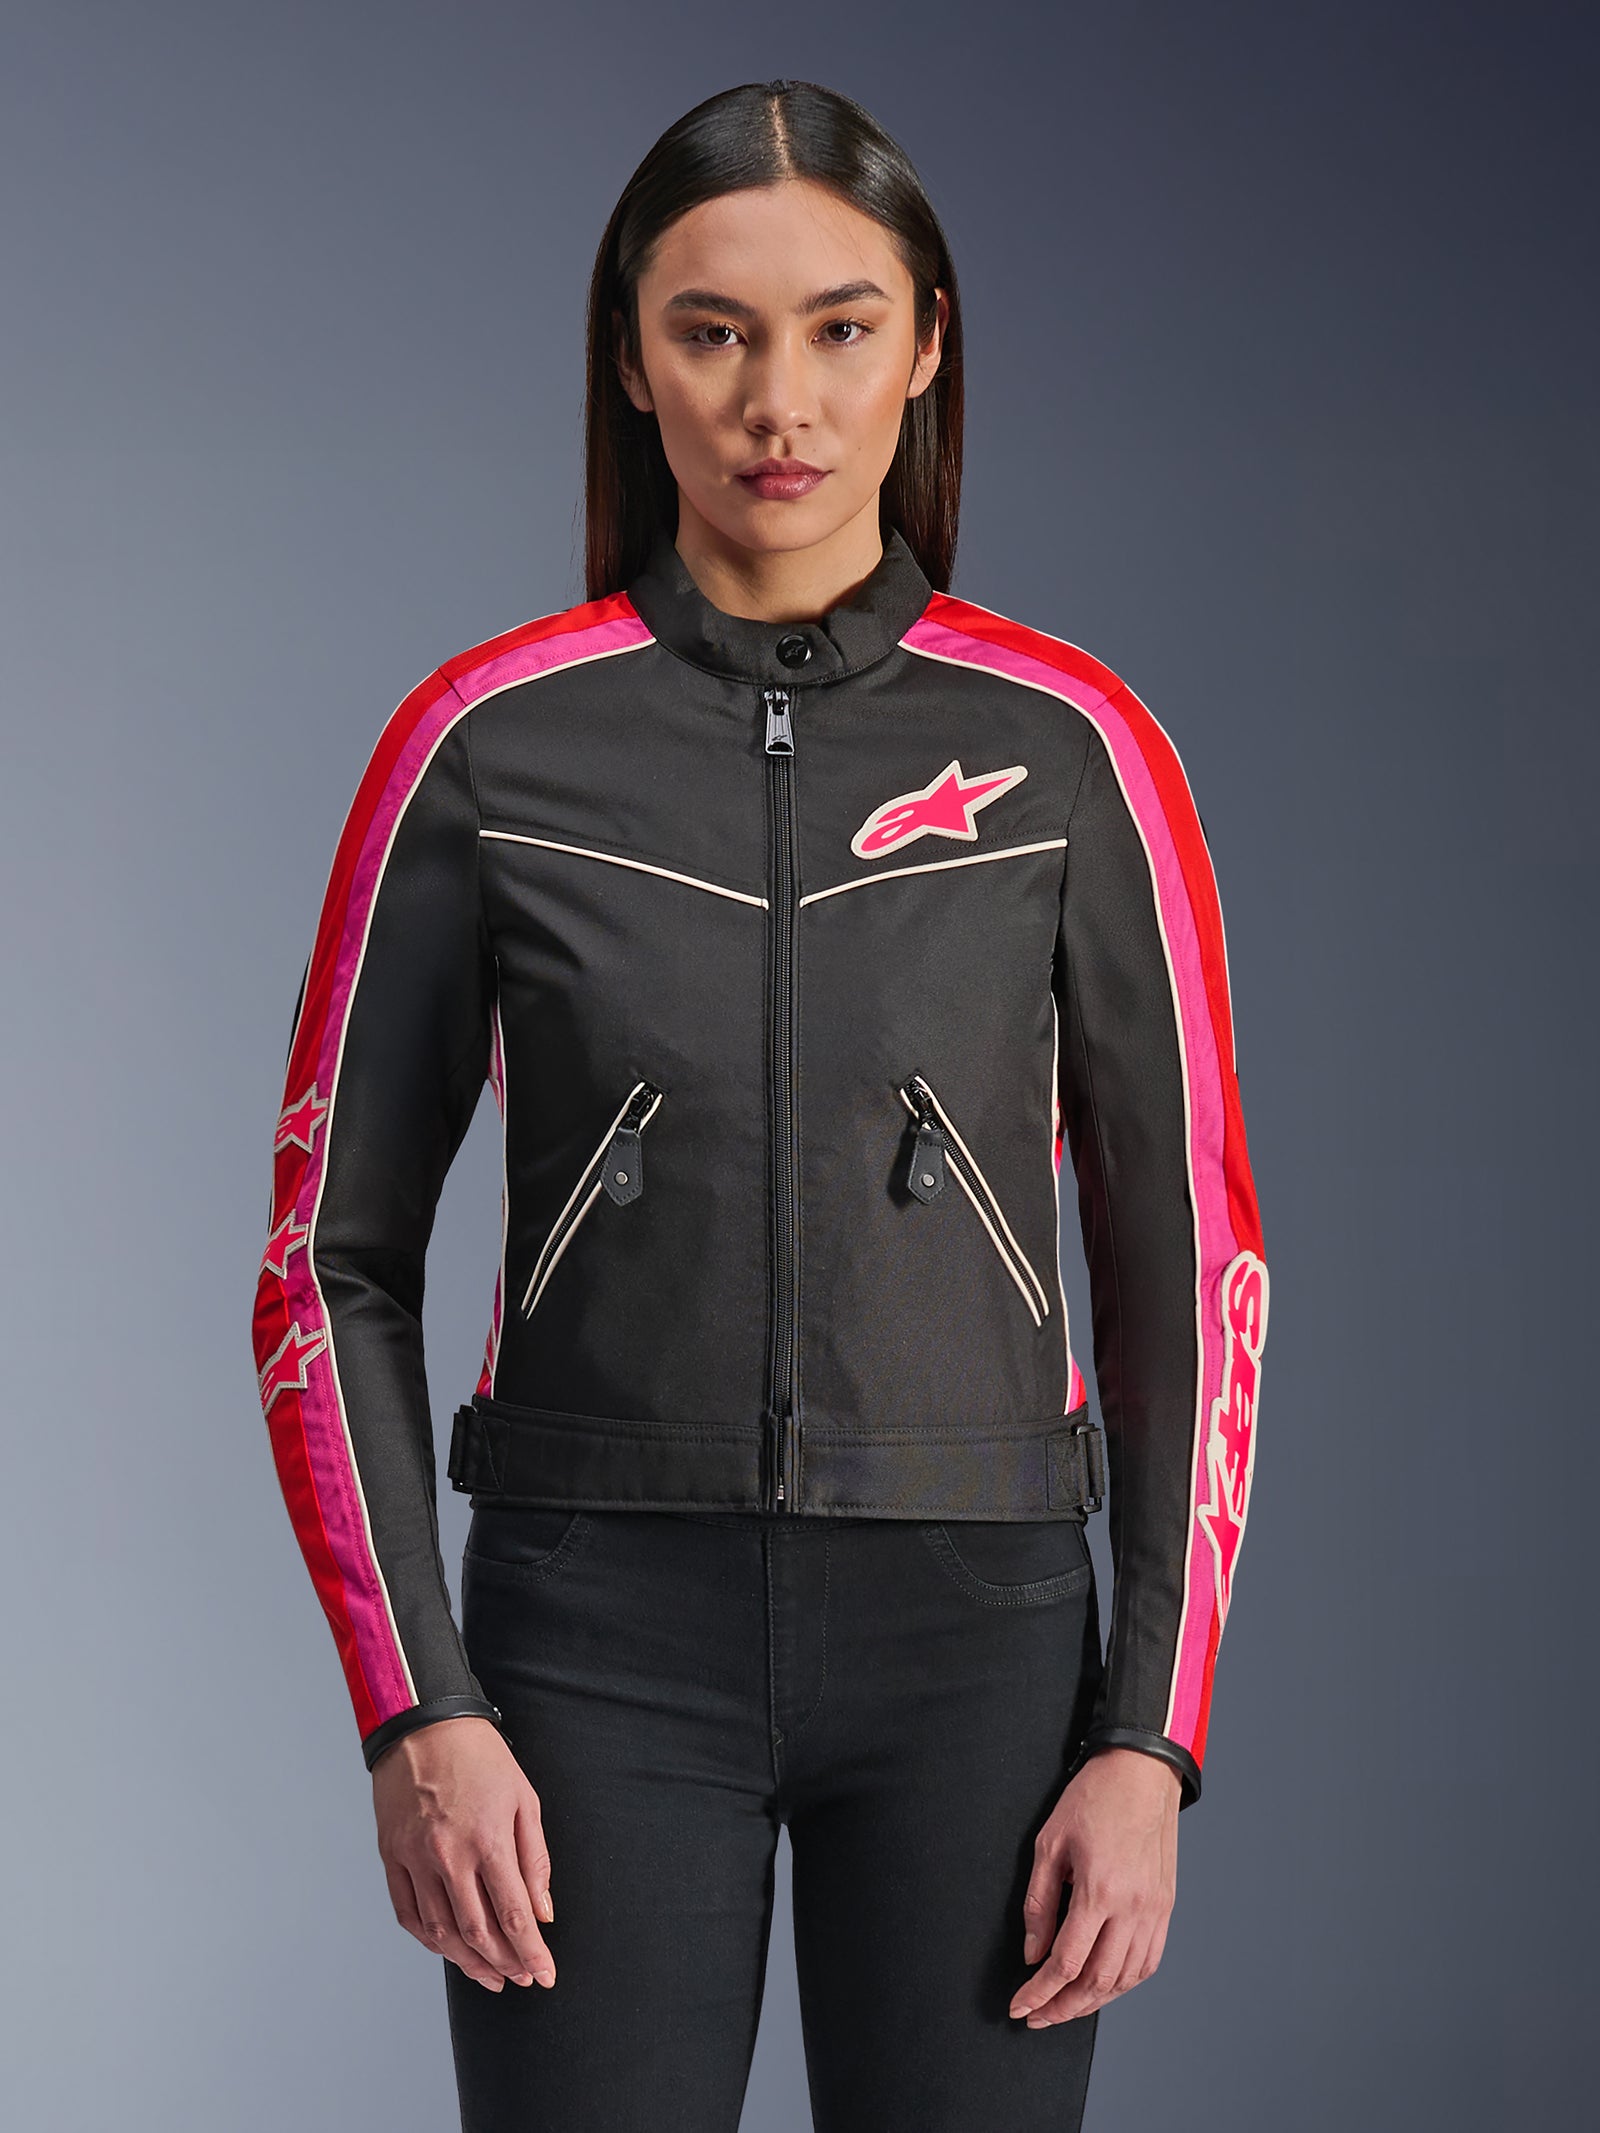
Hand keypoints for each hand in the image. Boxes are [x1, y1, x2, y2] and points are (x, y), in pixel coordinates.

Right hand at [372, 1716, 557, 1992]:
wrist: (423, 1724)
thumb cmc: (481, 1757)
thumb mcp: (523, 1798)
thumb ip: (535, 1859)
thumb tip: (543, 1912)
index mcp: (487, 1839)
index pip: (514, 1915)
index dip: (532, 1953)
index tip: (546, 1975)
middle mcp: (449, 1856)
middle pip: (478, 1932)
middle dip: (505, 1964)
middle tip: (522, 1978)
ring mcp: (415, 1858)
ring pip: (441, 1932)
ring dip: (468, 1962)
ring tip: (491, 1976)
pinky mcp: (391, 1856)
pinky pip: (408, 1914)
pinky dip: (429, 1941)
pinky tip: (449, 1950)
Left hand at [1009, 1746, 1179, 2026]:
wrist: (1141, 1772)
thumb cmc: (1093, 1799)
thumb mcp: (1049, 1844)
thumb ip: (1039, 1904)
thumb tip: (1033, 1954)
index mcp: (1100, 1890)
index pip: (1065, 1962)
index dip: (1039, 1992)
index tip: (1021, 2006)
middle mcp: (1133, 1908)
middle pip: (1098, 1982)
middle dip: (1063, 2008)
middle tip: (1038, 2016)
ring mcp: (1155, 1910)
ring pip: (1126, 1979)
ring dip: (1093, 2001)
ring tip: (1065, 2006)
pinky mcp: (1166, 1907)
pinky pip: (1148, 1962)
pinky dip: (1124, 1983)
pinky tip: (1104, 1985)